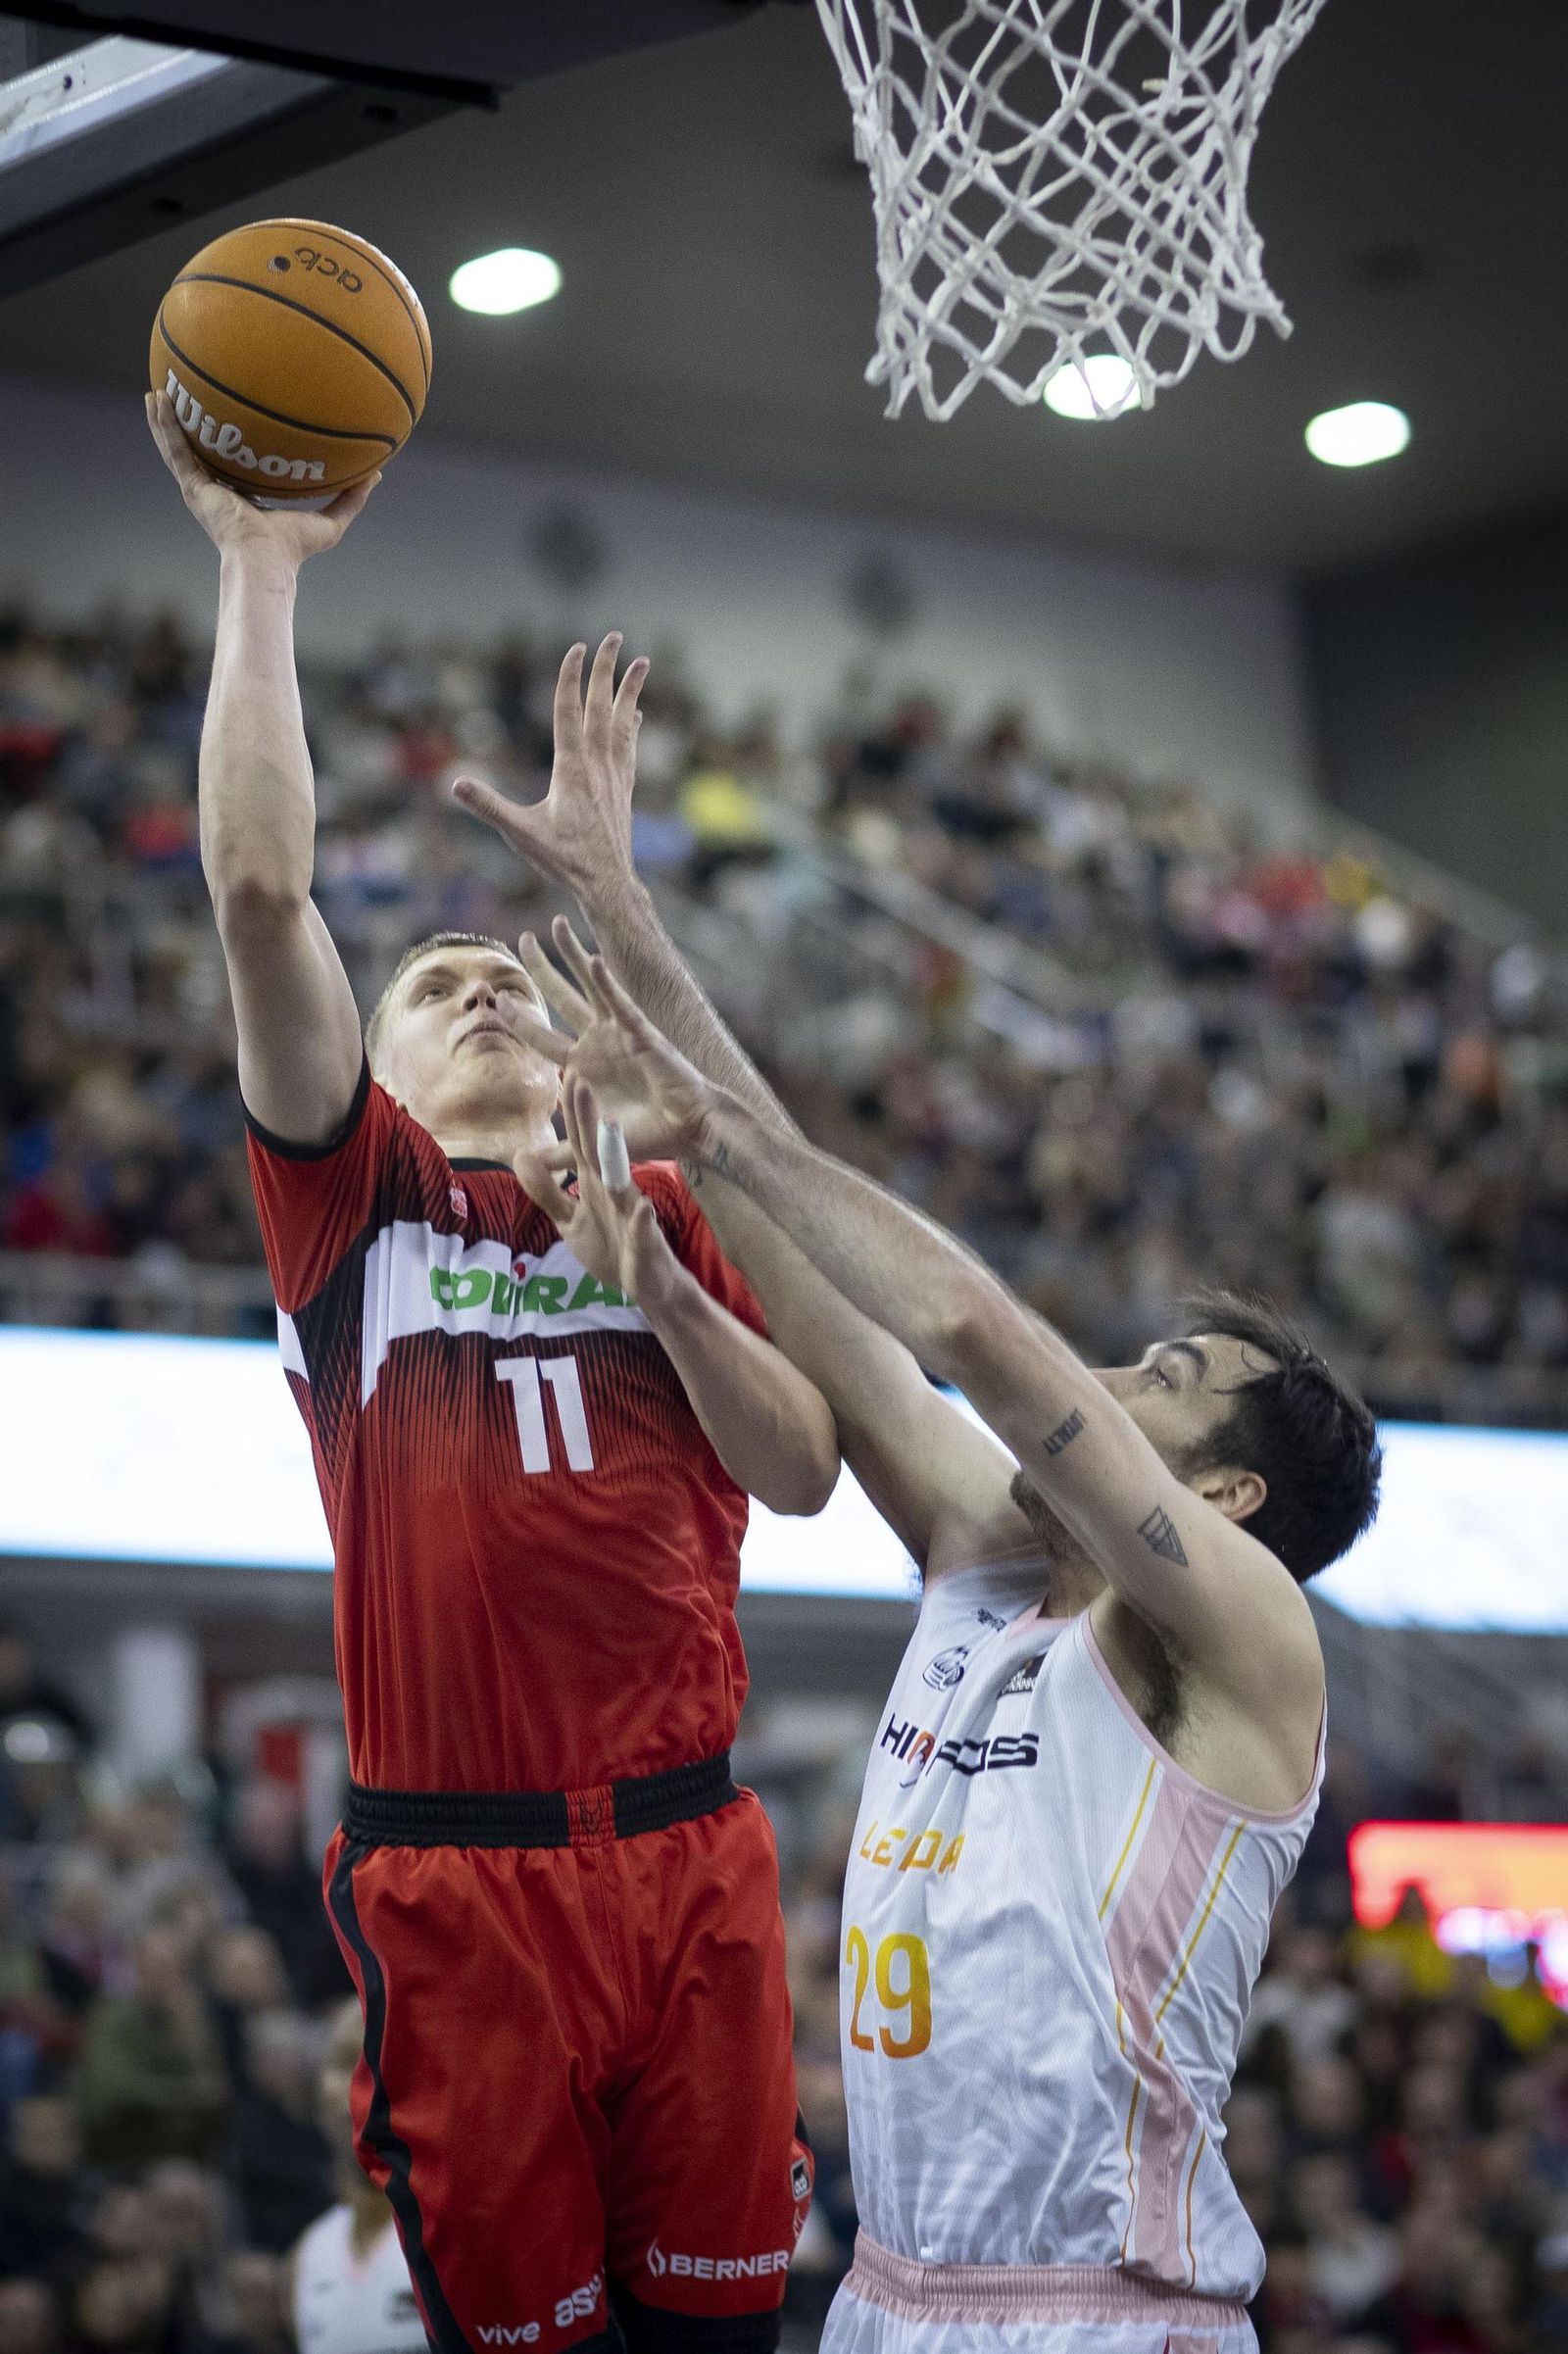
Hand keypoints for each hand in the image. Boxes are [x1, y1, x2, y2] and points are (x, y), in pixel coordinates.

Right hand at [145, 390, 378, 566]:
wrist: (266, 559)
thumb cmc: (295, 548)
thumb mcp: (331, 519)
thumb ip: (352, 497)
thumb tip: (377, 474)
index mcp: (243, 498)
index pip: (235, 465)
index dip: (231, 444)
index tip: (232, 422)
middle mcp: (218, 492)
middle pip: (202, 452)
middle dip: (192, 427)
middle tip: (185, 398)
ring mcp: (202, 489)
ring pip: (179, 447)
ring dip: (167, 420)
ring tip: (157, 391)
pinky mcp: (193, 487)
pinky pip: (174, 449)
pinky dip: (163, 425)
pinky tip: (155, 400)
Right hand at [449, 634, 647, 893]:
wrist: (606, 883)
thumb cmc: (563, 860)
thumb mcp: (520, 833)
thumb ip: (489, 806)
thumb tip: (454, 785)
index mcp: (572, 768)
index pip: (569, 711)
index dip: (571, 677)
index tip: (576, 647)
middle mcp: (598, 765)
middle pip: (602, 705)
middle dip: (607, 668)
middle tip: (613, 635)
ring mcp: (615, 775)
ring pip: (624, 721)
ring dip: (631, 690)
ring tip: (642, 661)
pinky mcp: (623, 789)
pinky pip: (629, 747)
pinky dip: (632, 725)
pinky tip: (636, 715)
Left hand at [510, 916, 720, 1162]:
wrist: (687, 1131)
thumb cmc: (647, 1136)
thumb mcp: (591, 1142)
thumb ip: (560, 1150)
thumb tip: (527, 1165)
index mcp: (582, 1064)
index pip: (540, 1035)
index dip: (517, 1017)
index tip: (495, 998)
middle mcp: (597, 1041)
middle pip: (560, 995)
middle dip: (541, 966)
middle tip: (521, 938)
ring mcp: (619, 1032)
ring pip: (589, 984)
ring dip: (572, 954)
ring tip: (555, 923)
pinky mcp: (641, 1033)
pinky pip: (620, 1002)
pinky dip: (606, 981)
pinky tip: (592, 958)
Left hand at [514, 1074, 680, 1309]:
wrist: (647, 1283)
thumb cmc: (610, 1246)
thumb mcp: (569, 1219)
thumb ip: (546, 1190)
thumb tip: (520, 1156)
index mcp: (595, 1182)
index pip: (580, 1142)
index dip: (571, 1114)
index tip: (563, 1077)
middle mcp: (615, 1188)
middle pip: (598, 1149)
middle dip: (589, 1118)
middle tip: (579, 1079)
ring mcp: (632, 1212)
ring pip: (622, 1181)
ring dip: (616, 1156)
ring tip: (610, 1127)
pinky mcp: (646, 1238)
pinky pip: (644, 1227)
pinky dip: (642, 1219)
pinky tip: (643, 1209)